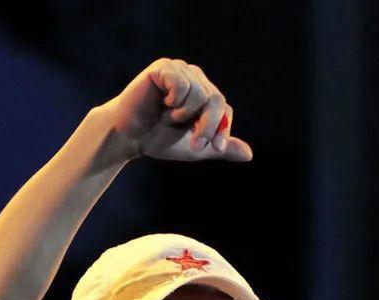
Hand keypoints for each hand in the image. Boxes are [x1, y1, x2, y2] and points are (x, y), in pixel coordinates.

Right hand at [104, 58, 251, 163]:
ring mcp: (180, 69)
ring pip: (200, 94)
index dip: (221, 129)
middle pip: (216, 99)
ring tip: (167, 117)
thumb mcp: (196, 148)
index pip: (224, 108)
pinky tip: (160, 103)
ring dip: (183, 115)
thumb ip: (221, 148)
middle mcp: (194, 77)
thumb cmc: (159, 140)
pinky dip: (173, 102)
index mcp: (204, 93)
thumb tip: (249, 154)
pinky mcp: (164, 67)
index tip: (213, 148)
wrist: (130, 137)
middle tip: (194, 143)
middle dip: (208, 127)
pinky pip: (182, 85)